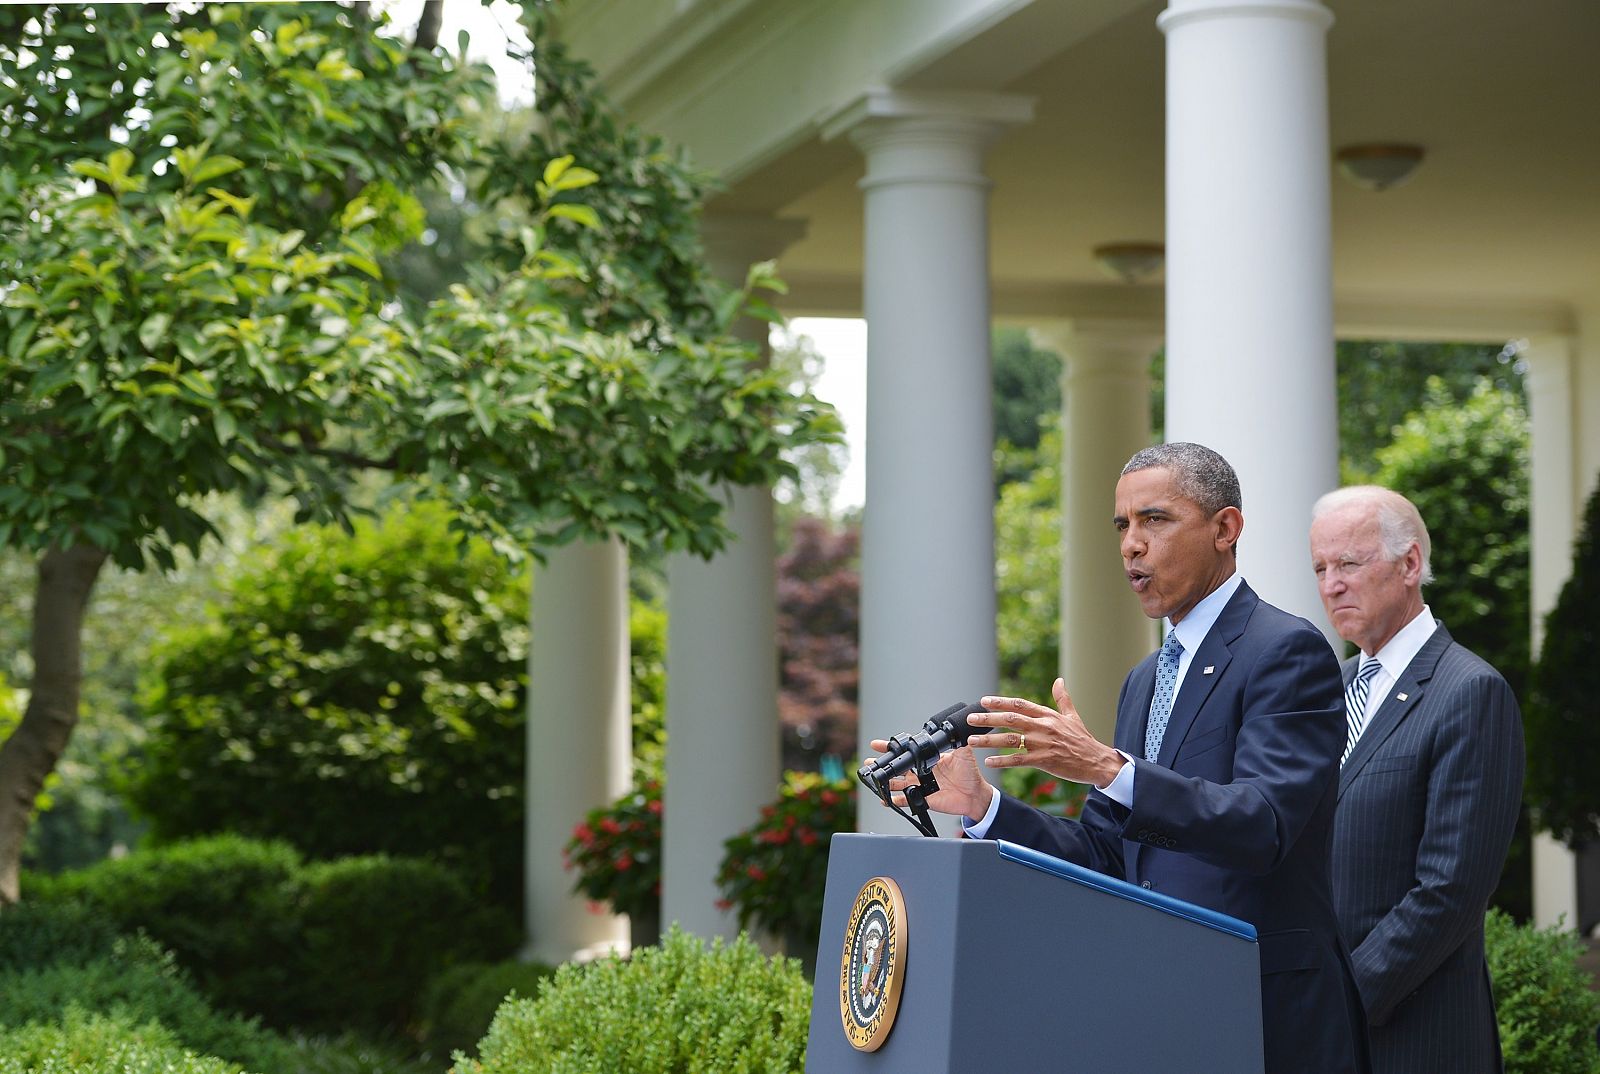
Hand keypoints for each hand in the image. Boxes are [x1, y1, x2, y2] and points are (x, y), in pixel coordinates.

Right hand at [866, 738, 995, 822]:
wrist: (976, 795)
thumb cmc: (971, 774)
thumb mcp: (964, 753)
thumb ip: (957, 741)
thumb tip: (955, 727)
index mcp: (929, 759)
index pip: (908, 752)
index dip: (893, 748)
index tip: (877, 744)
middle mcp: (922, 772)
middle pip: (898, 767)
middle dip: (883, 764)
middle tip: (870, 762)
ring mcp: (922, 786)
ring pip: (898, 783)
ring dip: (885, 781)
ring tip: (874, 778)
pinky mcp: (924, 799)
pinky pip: (907, 801)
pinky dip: (895, 801)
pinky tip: (886, 800)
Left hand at [966, 678, 1124, 787]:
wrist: (1097, 761)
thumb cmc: (1083, 739)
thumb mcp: (1073, 716)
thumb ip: (1062, 698)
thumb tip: (1059, 680)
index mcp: (1048, 715)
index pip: (1019, 704)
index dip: (1000, 702)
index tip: (983, 701)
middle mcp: (1043, 727)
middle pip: (1010, 719)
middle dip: (988, 718)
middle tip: (970, 719)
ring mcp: (1043, 744)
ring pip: (1010, 739)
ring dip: (989, 740)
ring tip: (972, 741)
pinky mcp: (1044, 760)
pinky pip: (1019, 760)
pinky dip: (1003, 760)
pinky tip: (989, 762)